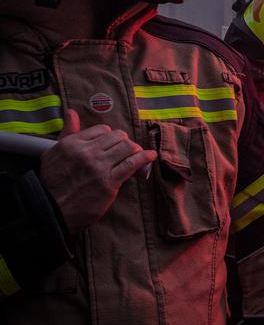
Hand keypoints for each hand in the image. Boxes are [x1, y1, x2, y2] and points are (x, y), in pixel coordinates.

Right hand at [40, 109, 155, 233]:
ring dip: (135, 149)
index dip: (110, 136)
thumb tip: (71, 113)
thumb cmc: (52, 183)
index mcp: (72, 143)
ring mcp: (99, 167)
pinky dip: (145, 157)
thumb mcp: (53, 154)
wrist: (51, 211)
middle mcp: (87, 152)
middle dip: (124, 142)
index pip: (102, 129)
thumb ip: (66, 133)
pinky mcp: (109, 182)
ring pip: (127, 147)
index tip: (112, 144)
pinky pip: (132, 164)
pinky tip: (150, 156)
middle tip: (125, 150)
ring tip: (136, 154)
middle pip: (117, 137)